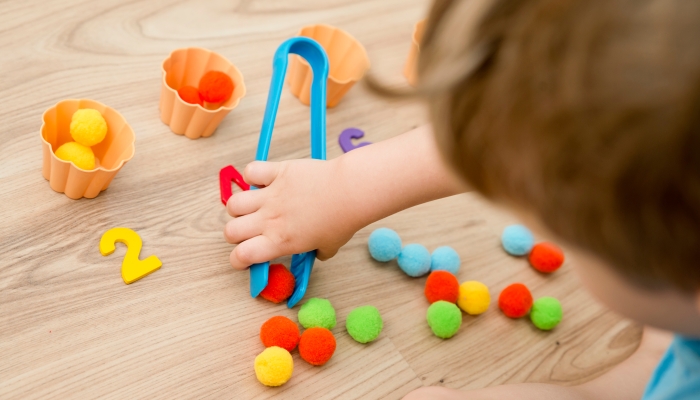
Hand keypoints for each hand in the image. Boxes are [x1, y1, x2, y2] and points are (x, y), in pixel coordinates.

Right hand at [224, 158, 361, 269]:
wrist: (349, 191)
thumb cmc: (343, 220)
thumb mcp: (329, 247)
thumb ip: (317, 252)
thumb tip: (317, 253)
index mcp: (279, 242)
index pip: (241, 256)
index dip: (238, 260)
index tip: (245, 258)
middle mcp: (269, 220)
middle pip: (231, 232)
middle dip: (236, 235)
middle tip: (251, 231)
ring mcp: (270, 195)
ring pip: (233, 204)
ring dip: (239, 208)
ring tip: (253, 207)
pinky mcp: (277, 172)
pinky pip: (251, 171)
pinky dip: (252, 175)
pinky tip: (263, 180)